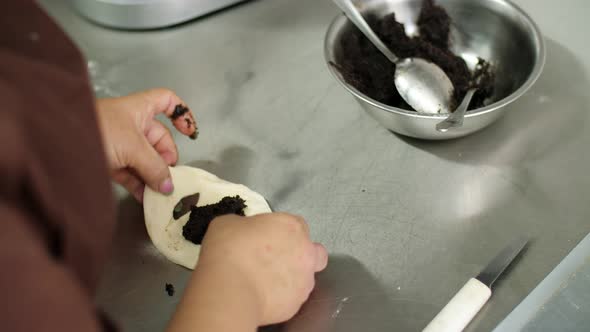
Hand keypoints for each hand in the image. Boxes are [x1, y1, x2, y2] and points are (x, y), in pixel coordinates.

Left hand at [96, 89, 197, 200]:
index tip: (190, 133)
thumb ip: (154, 167)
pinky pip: (132, 174)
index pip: (166, 101)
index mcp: (139, 109)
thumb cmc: (97, 131)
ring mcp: (120, 144)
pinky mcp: (109, 162)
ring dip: (154, 176)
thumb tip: (169, 186)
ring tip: (161, 194)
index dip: (182, 113)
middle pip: (160, 139)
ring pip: (146, 160)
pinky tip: (147, 199)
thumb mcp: (132, 147)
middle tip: (169, 178)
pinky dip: (140, 185)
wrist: (55, 144)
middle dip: (167, 159)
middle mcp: (131, 124)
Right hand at [167, 213, 327, 330]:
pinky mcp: (296, 304)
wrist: (230, 290)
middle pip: (315, 252)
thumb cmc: (228, 251)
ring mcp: (304, 280)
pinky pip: (291, 299)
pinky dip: (280, 298)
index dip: (282, 232)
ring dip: (291, 279)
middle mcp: (305, 252)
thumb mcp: (228, 223)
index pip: (297, 225)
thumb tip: (242, 232)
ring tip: (265, 283)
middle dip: (302, 255)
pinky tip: (262, 297)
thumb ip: (244, 225)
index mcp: (292, 227)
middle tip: (278, 260)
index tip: (267, 238)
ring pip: (305, 278)